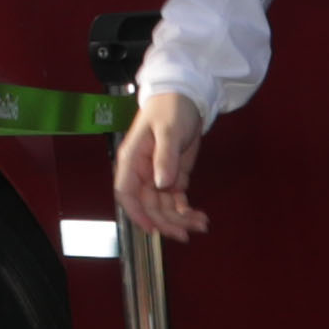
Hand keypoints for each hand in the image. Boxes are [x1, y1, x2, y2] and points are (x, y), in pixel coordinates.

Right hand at [114, 90, 211, 239]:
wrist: (186, 95)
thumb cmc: (170, 107)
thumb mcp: (168, 129)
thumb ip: (164, 157)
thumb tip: (161, 184)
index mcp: (132, 160)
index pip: (126, 193)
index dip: (136, 213)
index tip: (152, 228)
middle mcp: (142, 172)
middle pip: (149, 205)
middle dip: (167, 221)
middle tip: (188, 233)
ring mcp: (158, 176)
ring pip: (164, 206)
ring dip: (180, 219)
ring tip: (202, 225)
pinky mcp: (173, 176)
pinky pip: (176, 200)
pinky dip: (186, 210)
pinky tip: (199, 217)